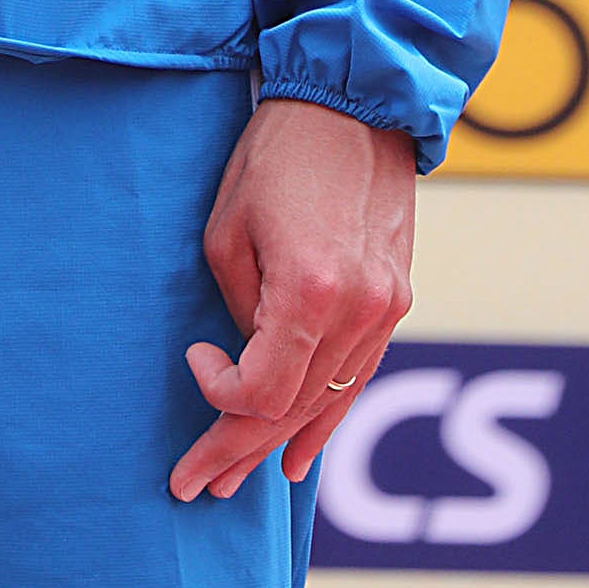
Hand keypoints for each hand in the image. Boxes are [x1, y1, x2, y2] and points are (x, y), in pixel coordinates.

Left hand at [170, 96, 417, 501]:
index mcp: (311, 291)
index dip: (219, 397)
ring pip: (328, 402)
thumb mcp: (230, 229)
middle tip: (192, 484)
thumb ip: (239, 308)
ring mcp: (386, 309)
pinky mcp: (396, 299)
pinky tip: (299, 456)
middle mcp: (359, 310)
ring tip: (232, 481)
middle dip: (237, 450)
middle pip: (294, 410)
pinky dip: (325, 418)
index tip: (194, 363)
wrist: (355, 102)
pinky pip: (356, 377)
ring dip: (278, 445)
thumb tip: (244, 356)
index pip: (263, 391)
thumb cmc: (277, 154)